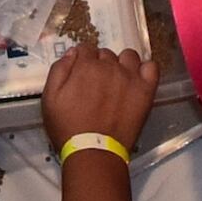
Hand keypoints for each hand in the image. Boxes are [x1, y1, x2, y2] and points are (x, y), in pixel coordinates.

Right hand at [39, 45, 154, 145]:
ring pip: (129, 56)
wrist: (94, 151)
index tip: (81, 75)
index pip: (85, 49)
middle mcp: (109, 66)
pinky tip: (138, 80)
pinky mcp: (145, 90)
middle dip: (100, 64)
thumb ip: (59, 70)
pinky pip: (151, 67)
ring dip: (122, 64)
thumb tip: (72, 53)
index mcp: (86, 65)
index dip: (82, 61)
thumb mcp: (50, 98)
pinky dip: (145, 70)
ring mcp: (130, 77)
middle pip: (106, 54)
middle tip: (97, 85)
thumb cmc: (68, 127)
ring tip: (118, 81)